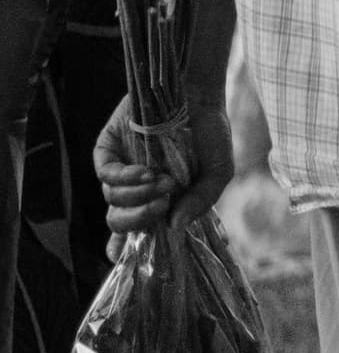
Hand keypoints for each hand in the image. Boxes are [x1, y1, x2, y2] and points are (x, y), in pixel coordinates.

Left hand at [94, 94, 234, 254]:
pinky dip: (125, 179)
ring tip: (163, 180)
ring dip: (138, 196)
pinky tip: (146, 171)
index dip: (121, 249)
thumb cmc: (211, 133)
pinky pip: (105, 174)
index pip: (131, 233)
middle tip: (163, 206)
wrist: (200, 93)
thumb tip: (174, 227)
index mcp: (158, 200)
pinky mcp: (108, 149)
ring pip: (112, 201)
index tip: (122, 258)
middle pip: (118, 223)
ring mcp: (121, 169)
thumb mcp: (218, 172)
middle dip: (139, 220)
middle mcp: (135, 189)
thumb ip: (201, 201)